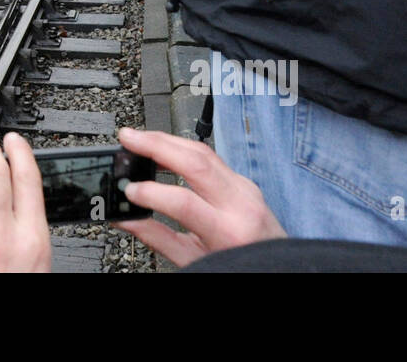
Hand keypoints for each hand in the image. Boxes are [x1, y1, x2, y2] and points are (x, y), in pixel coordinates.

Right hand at [114, 126, 284, 266]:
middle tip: (129, 138)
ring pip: (204, 152)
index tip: (129, 191)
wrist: (279, 268)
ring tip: (140, 139)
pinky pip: (212, 158)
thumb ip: (158, 238)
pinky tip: (165, 149)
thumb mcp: (196, 261)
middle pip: (196, 162)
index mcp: (228, 232)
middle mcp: (240, 203)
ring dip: (168, 141)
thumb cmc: (241, 266)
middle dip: (158, 145)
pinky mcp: (243, 181)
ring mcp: (245, 188)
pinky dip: (183, 150)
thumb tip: (126, 220)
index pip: (185, 202)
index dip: (152, 193)